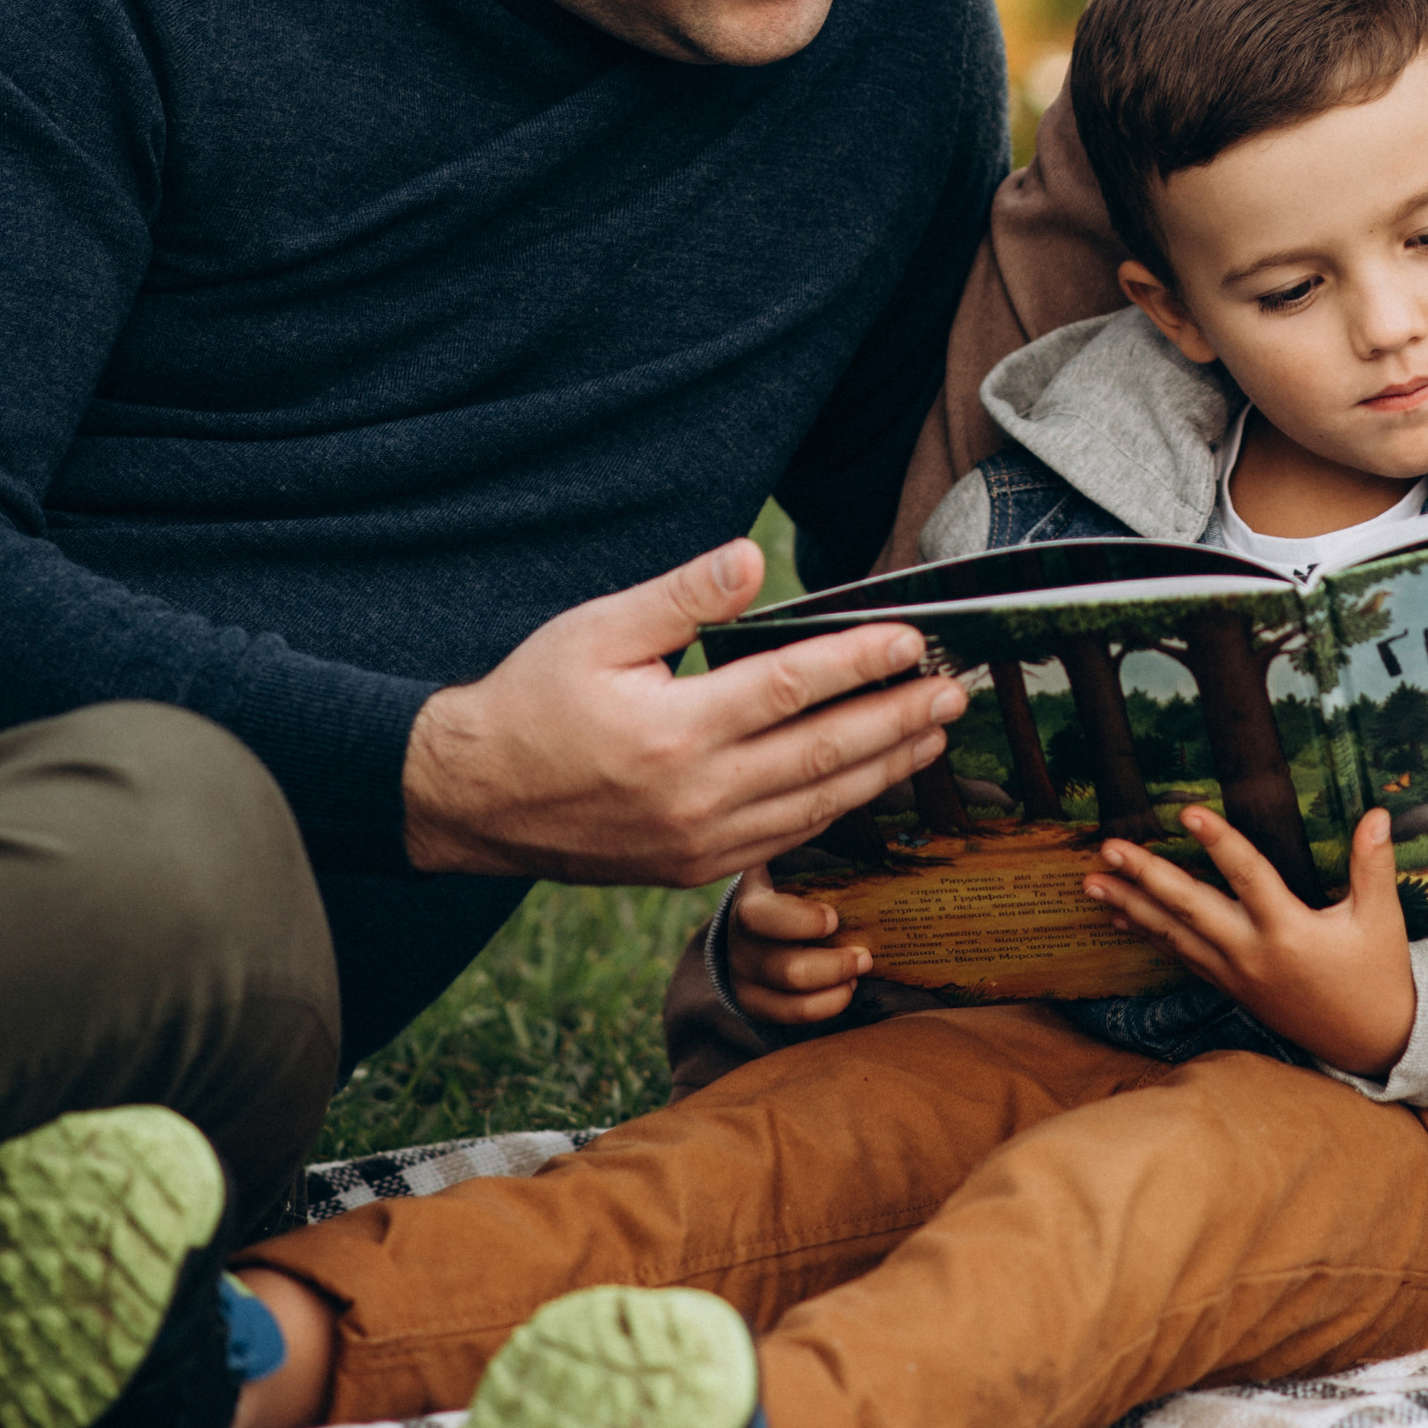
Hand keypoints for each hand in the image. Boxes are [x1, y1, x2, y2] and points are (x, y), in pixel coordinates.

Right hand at [402, 539, 968, 883]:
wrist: (472, 800)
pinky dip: (839, 812)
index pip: (791, 689)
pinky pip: (786, 841)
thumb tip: (754, 557)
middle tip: (955, 690)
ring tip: (935, 735)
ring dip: (884, 769)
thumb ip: (683, 597)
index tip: (912, 639)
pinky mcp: (693, 869)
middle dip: (898, 719)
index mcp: (672, 731)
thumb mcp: (597, 630)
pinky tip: (873, 785)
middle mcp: (694, 796)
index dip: (859, 661)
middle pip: (823, 754)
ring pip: (817, 806)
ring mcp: (697, 843)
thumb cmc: (533, 699)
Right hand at [725, 867, 870, 1028]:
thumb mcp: (796, 859)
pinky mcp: (751, 1000)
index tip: (834, 918)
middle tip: (866, 954)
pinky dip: (826, 1005)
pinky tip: (845, 989)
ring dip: (836, 984)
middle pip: (786, 968)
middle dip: (835, 964)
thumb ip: (824, 851)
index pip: (760, 916)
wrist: (755, 917)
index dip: (801, 921)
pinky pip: (791, 1014)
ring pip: (792, 993)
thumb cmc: (790, 882)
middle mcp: (738, 938)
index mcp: (751, 895)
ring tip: (860, 968)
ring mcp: (742, 972)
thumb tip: (861, 831)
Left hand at [1083, 804, 1417, 1079]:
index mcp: (1289, 931)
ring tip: (1092, 883)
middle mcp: (1253, 953)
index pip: (1248, 876)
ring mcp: (1236, 975)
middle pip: (1191, 908)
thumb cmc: (1376, 976)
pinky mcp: (1230, 988)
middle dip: (1146, 877)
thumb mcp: (1382, 920)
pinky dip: (1149, 936)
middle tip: (1109, 849)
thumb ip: (1373, 865)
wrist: (1368, 1044)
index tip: (1186, 812)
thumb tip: (1377, 813)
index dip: (1218, 841)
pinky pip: (1181, 958)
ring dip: (1131, 908)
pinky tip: (1121, 919)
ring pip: (1175, 936)